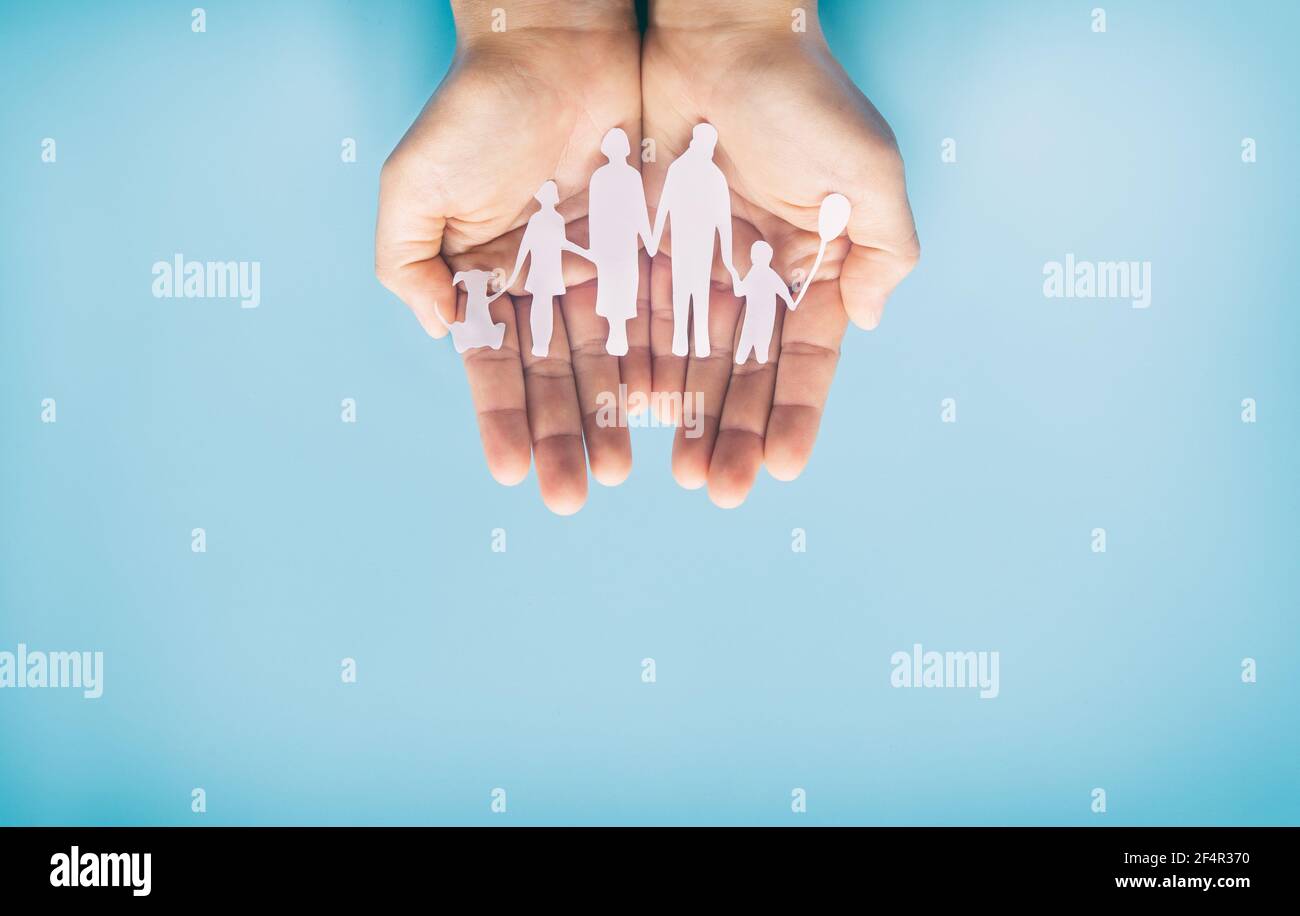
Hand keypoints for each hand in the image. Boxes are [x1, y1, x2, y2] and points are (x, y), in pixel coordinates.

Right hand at [376, 0, 645, 514]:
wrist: (556, 40)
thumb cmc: (476, 107)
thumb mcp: (415, 183)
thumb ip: (406, 261)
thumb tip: (438, 329)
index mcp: (488, 281)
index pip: (496, 366)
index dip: (503, 419)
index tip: (514, 472)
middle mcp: (545, 286)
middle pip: (557, 376)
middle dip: (562, 436)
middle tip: (572, 496)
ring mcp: (600, 270)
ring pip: (611, 358)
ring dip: (613, 416)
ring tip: (620, 470)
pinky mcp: (649, 248)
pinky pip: (658, 313)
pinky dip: (661, 361)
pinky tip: (664, 410)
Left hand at [642, 0, 918, 506]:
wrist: (722, 33)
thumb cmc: (804, 97)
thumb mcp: (867, 171)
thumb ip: (882, 249)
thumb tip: (870, 319)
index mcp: (810, 269)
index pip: (802, 361)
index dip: (794, 414)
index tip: (780, 469)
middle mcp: (753, 278)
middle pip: (741, 373)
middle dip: (731, 432)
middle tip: (716, 489)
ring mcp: (697, 266)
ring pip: (687, 357)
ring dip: (683, 416)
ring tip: (673, 472)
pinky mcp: (645, 247)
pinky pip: (637, 317)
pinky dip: (637, 364)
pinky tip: (634, 413)